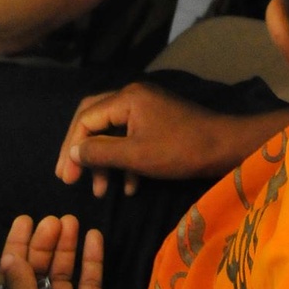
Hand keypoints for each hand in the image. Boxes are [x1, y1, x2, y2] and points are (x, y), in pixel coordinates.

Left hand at [0, 215, 131, 288]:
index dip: (15, 248)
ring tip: (70, 221)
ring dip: (65, 246)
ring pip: (62, 271)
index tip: (24, 222)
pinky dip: (92, 257)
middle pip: (37, 270)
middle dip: (42, 244)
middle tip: (51, 221)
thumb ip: (20, 283)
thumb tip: (9, 257)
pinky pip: (90, 279)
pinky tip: (93, 235)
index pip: (10, 277)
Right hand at [55, 80, 288, 196]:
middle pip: (95, 120)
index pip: (85, 118)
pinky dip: (125, 162)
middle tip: (70, 178)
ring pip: (113, 133)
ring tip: (100, 191)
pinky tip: (128, 188)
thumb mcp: (135, 155)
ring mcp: (147, 108)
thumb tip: (74, 152)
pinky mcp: (157, 122)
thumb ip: (100, 152)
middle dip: (83, 151)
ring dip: (104, 161)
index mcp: (127, 98)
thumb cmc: (179, 150)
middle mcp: (134, 96)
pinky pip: (131, 139)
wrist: (223, 147)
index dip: (72, 148)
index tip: (66, 178)